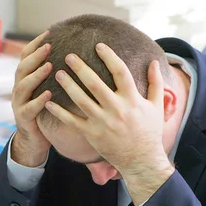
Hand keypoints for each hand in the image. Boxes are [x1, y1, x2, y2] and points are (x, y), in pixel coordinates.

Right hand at [10, 31, 52, 166]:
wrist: (34, 140)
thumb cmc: (45, 111)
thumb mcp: (47, 89)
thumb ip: (54, 74)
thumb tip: (74, 54)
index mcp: (24, 80)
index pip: (26, 57)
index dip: (35, 44)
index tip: (49, 32)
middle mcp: (19, 89)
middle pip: (22, 68)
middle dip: (35, 55)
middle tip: (49, 45)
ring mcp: (19, 104)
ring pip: (23, 86)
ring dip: (36, 75)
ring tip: (49, 66)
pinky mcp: (23, 118)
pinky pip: (29, 108)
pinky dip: (38, 101)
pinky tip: (49, 95)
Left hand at [44, 43, 174, 202]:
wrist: (141, 160)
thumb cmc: (149, 131)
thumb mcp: (157, 106)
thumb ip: (155, 83)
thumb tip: (154, 61)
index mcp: (132, 99)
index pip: (120, 72)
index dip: (109, 57)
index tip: (98, 45)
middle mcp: (116, 109)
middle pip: (95, 84)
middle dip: (81, 68)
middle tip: (69, 56)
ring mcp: (102, 122)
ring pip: (81, 100)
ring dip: (68, 86)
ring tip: (57, 73)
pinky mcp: (92, 134)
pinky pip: (72, 121)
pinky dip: (59, 112)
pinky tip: (48, 102)